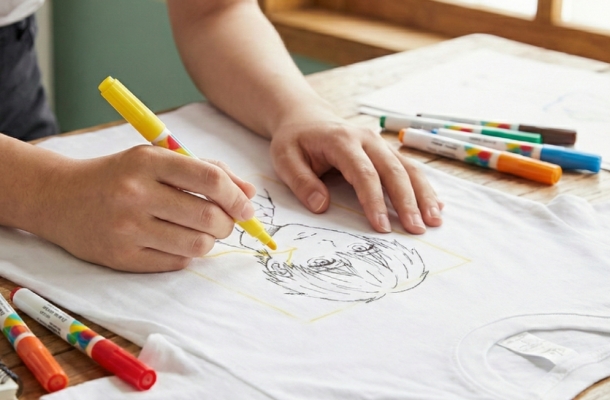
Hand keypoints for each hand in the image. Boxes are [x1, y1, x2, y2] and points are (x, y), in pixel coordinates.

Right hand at [35, 145, 255, 271]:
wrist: (59, 198)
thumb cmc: (119, 175)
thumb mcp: (157, 159)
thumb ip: (206, 170)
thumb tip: (249, 193)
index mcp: (148, 161)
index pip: (209, 179)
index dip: (236, 197)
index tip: (246, 208)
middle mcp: (136, 194)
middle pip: (208, 217)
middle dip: (228, 223)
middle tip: (225, 221)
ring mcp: (127, 228)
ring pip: (197, 244)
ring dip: (210, 240)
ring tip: (200, 231)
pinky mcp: (121, 257)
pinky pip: (176, 262)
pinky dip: (186, 253)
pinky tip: (175, 241)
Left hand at [269, 113, 442, 233]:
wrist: (306, 117)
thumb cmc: (295, 141)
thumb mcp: (285, 159)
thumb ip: (302, 182)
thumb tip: (322, 206)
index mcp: (342, 141)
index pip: (364, 173)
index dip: (374, 201)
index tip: (382, 227)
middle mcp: (367, 139)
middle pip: (394, 170)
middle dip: (408, 201)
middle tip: (417, 230)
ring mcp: (380, 144)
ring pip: (408, 168)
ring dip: (424, 195)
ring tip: (435, 221)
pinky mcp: (386, 151)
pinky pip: (409, 168)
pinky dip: (423, 187)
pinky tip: (436, 206)